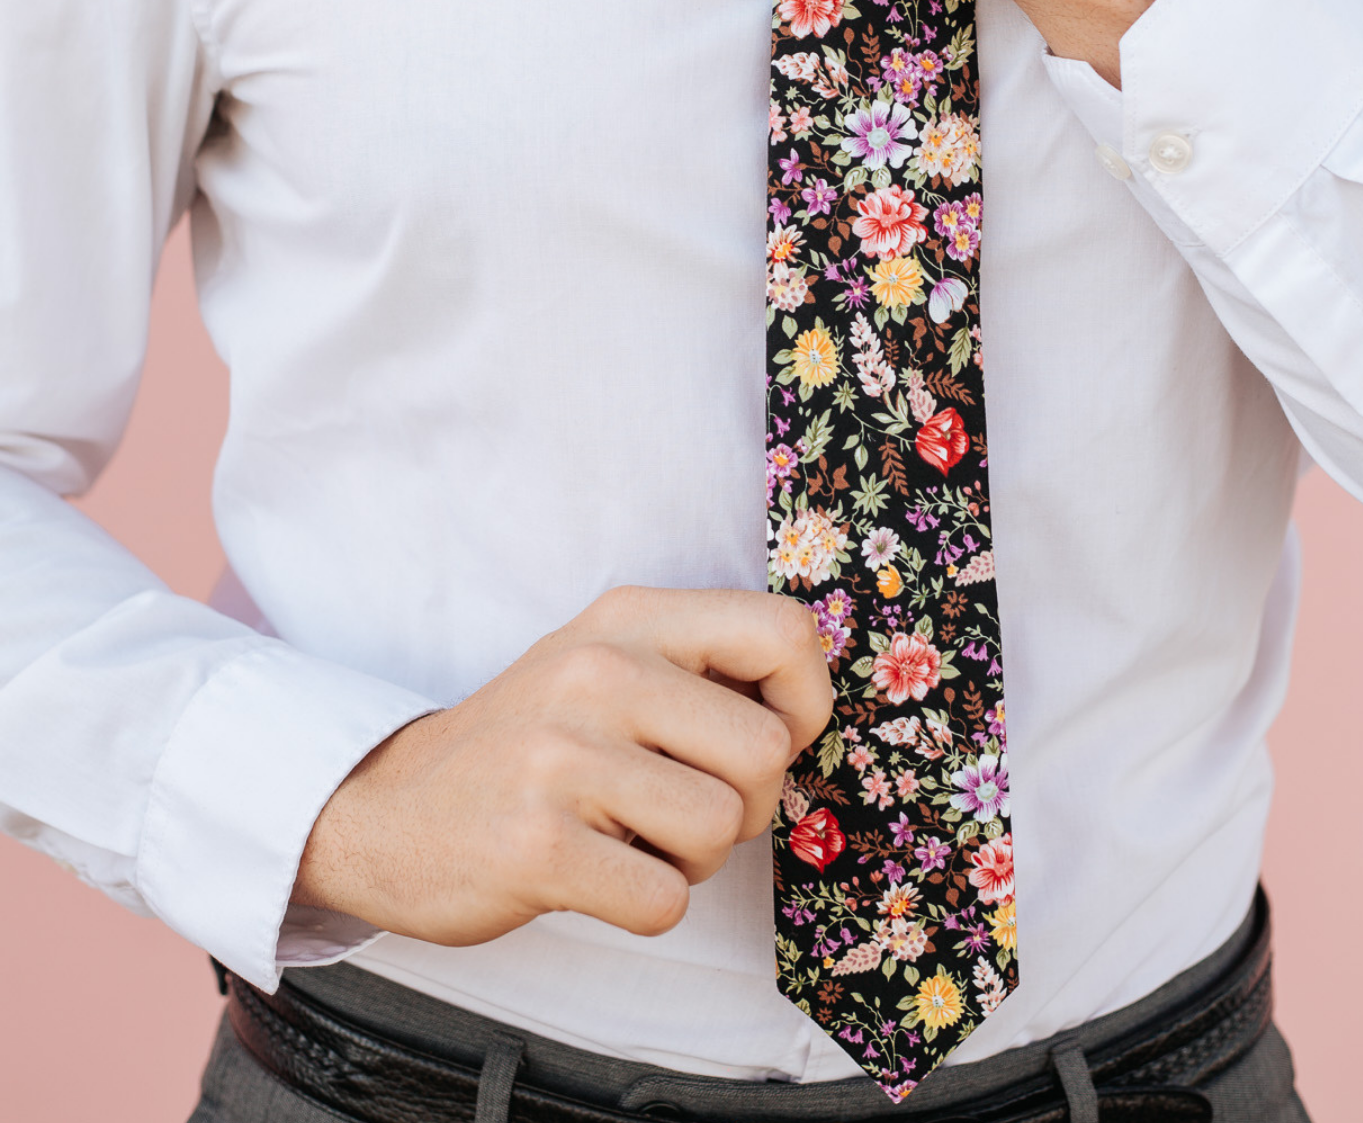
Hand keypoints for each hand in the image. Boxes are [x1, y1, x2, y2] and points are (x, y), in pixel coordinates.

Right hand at [292, 587, 831, 944]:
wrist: (389, 807)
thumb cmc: (532, 743)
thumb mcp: (609, 662)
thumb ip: (703, 666)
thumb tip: (814, 706)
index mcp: (630, 618)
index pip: (786, 631)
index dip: (808, 701)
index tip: (772, 738)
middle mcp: (599, 670)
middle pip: (767, 752)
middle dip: (748, 803)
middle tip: (683, 807)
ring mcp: (563, 756)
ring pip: (720, 830)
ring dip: (690, 859)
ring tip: (628, 836)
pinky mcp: (536, 846)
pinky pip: (664, 900)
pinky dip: (645, 904)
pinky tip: (595, 873)